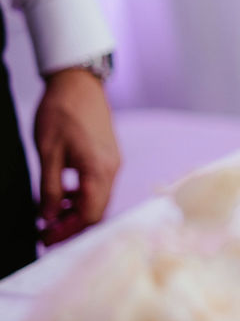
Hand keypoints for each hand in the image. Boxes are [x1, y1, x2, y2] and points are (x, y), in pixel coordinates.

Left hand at [34, 69, 120, 245]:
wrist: (78, 82)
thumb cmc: (62, 111)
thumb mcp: (48, 153)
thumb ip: (50, 188)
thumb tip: (48, 217)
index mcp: (98, 170)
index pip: (90, 214)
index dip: (68, 231)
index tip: (46, 238)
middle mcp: (112, 168)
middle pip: (97, 210)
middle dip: (72, 226)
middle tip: (46, 233)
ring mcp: (113, 161)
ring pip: (98, 198)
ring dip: (76, 211)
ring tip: (50, 215)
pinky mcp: (109, 155)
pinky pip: (99, 184)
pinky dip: (82, 195)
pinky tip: (64, 193)